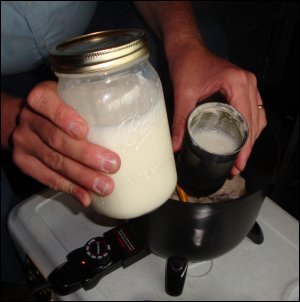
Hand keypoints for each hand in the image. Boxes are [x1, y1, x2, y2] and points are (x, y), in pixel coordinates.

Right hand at [12, 81, 120, 205]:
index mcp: (40, 98)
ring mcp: (25, 143)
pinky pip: (47, 178)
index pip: (47, 103)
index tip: (84, 131)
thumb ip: (88, 103)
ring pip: (54, 162)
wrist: (24, 120)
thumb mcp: (68, 96)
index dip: (64, 117)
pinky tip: (85, 196)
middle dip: (86, 155)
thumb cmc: (57, 108)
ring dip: (81, 176)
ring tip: (104, 186)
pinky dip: (69, 188)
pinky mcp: (25, 163)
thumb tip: (127, 119)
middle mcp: (29, 120)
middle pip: (56, 139)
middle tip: (111, 165)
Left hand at [169, 40, 266, 174]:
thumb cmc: (188, 63)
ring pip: (257, 117)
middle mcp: (247, 82)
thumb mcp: (183, 94)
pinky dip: (250, 126)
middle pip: (254, 121)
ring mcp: (248, 84)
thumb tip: (176, 145)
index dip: (244, 144)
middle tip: (237, 165)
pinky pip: (253, 110)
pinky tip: (241, 139)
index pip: (245, 120)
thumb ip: (179, 121)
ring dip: (250, 138)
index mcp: (236, 83)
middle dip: (248, 146)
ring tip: (239, 156)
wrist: (187, 49)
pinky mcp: (243, 87)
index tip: (239, 161)